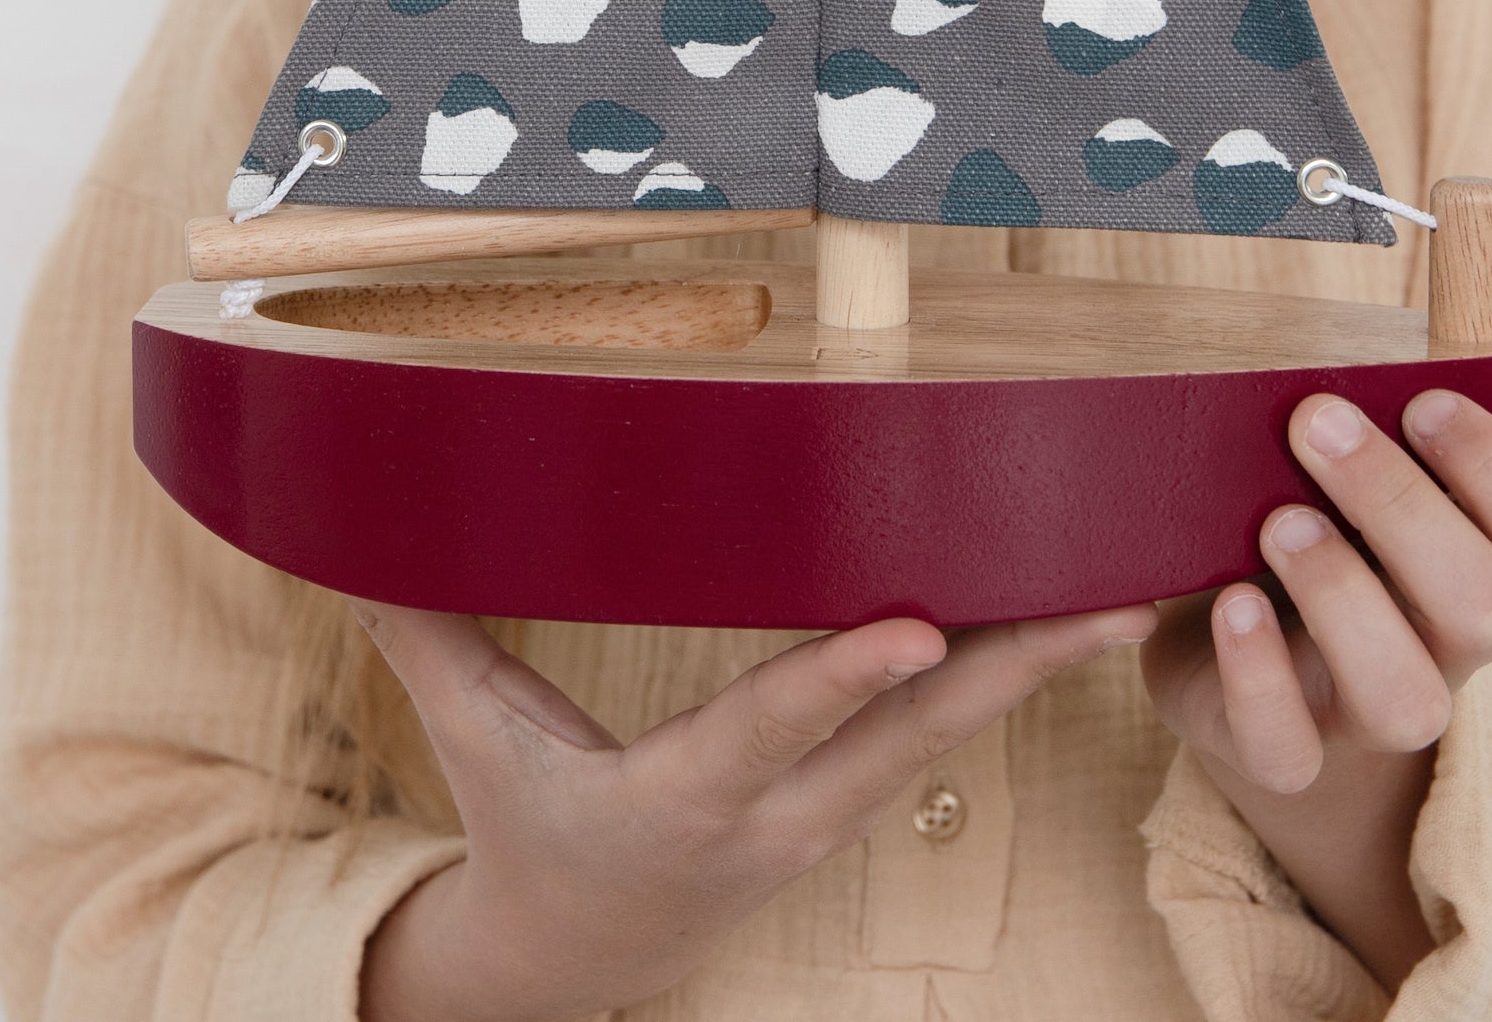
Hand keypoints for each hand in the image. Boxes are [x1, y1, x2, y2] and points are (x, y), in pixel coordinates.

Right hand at [357, 595, 1155, 1020]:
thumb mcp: (477, 744)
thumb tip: (357, 534)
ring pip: (951, 741)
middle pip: (910, 738)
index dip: (841, 682)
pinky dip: (1015, 681)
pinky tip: (1073, 622)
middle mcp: (774, 816)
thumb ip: (431, 638)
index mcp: (676, 800)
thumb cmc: (522, 829)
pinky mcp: (851, 807)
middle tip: (1116, 597)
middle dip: (1015, 666)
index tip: (920, 629)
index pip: (767, 728)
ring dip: (1042, 667)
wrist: (575, 956)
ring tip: (1133, 593)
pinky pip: (946, 741)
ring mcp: (826, 819)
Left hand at [1140, 255, 1491, 986]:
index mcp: (1491, 564)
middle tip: (1314, 420)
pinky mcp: (1277, 748)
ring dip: (1342, 595)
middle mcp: (1445, 647)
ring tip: (1275, 519)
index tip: (1423, 397)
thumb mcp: (1413, 434)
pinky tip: (1229, 601)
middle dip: (1403, 508)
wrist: (1244, 644)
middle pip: (1485, 612)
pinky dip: (1258, 676)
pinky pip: (1285, 748)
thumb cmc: (1349, 515)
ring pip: (1407, 699)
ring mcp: (1363, 710)